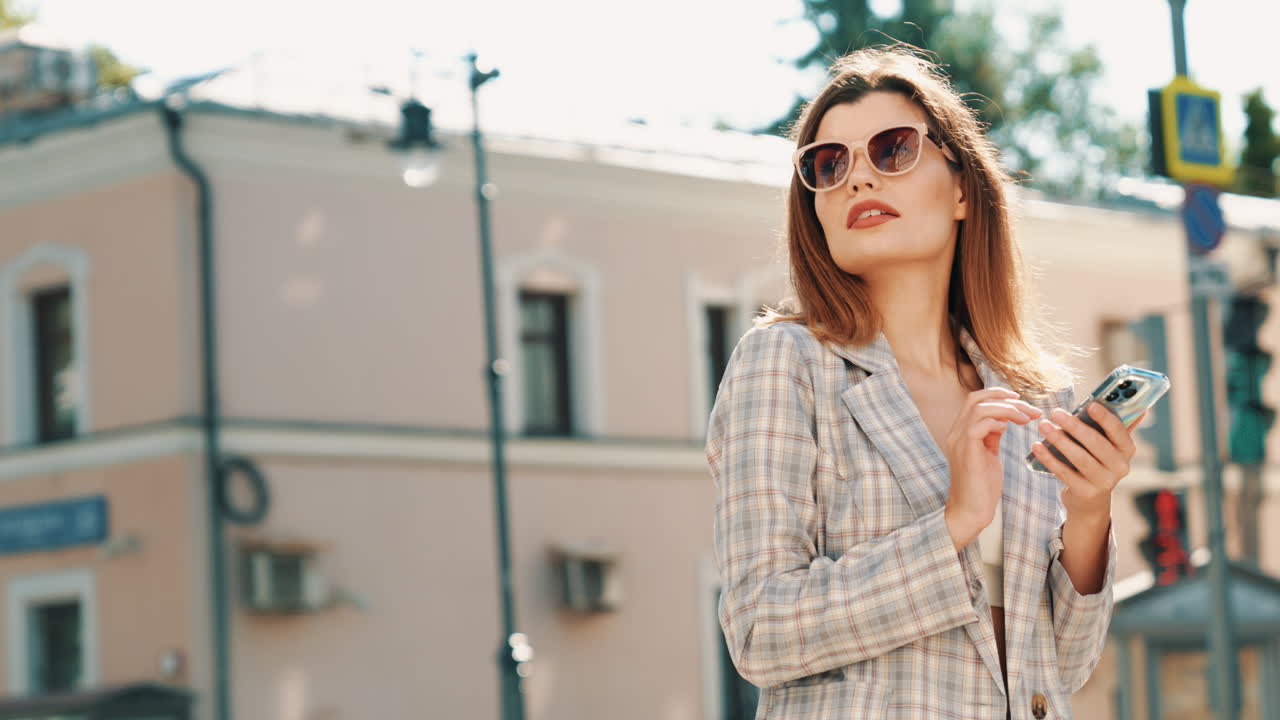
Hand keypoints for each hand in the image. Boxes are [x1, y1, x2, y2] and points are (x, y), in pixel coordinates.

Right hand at [943, 387, 1042, 550]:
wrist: (971, 510)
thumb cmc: (981, 486)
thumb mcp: (988, 454)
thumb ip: (992, 435)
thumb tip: (1003, 420)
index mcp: (961, 431)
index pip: (976, 399)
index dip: (998, 395)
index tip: (1021, 402)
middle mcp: (956, 432)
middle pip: (976, 398)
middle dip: (1005, 397)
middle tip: (1029, 408)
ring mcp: (959, 440)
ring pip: (979, 408)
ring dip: (1007, 409)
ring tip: (1026, 419)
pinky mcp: (966, 451)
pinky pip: (980, 425)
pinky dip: (998, 422)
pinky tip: (1010, 429)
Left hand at [1030, 402, 1146, 521]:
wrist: (1090, 499)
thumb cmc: (1096, 460)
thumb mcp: (1107, 445)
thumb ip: (1111, 426)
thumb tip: (1134, 403)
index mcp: (1127, 450)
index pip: (1119, 431)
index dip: (1105, 417)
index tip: (1090, 404)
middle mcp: (1120, 467)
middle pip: (1096, 443)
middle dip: (1075, 426)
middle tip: (1056, 412)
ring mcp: (1104, 482)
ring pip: (1079, 458)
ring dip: (1059, 440)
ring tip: (1043, 426)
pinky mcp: (1085, 492)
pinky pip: (1064, 472)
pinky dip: (1049, 458)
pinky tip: (1037, 446)